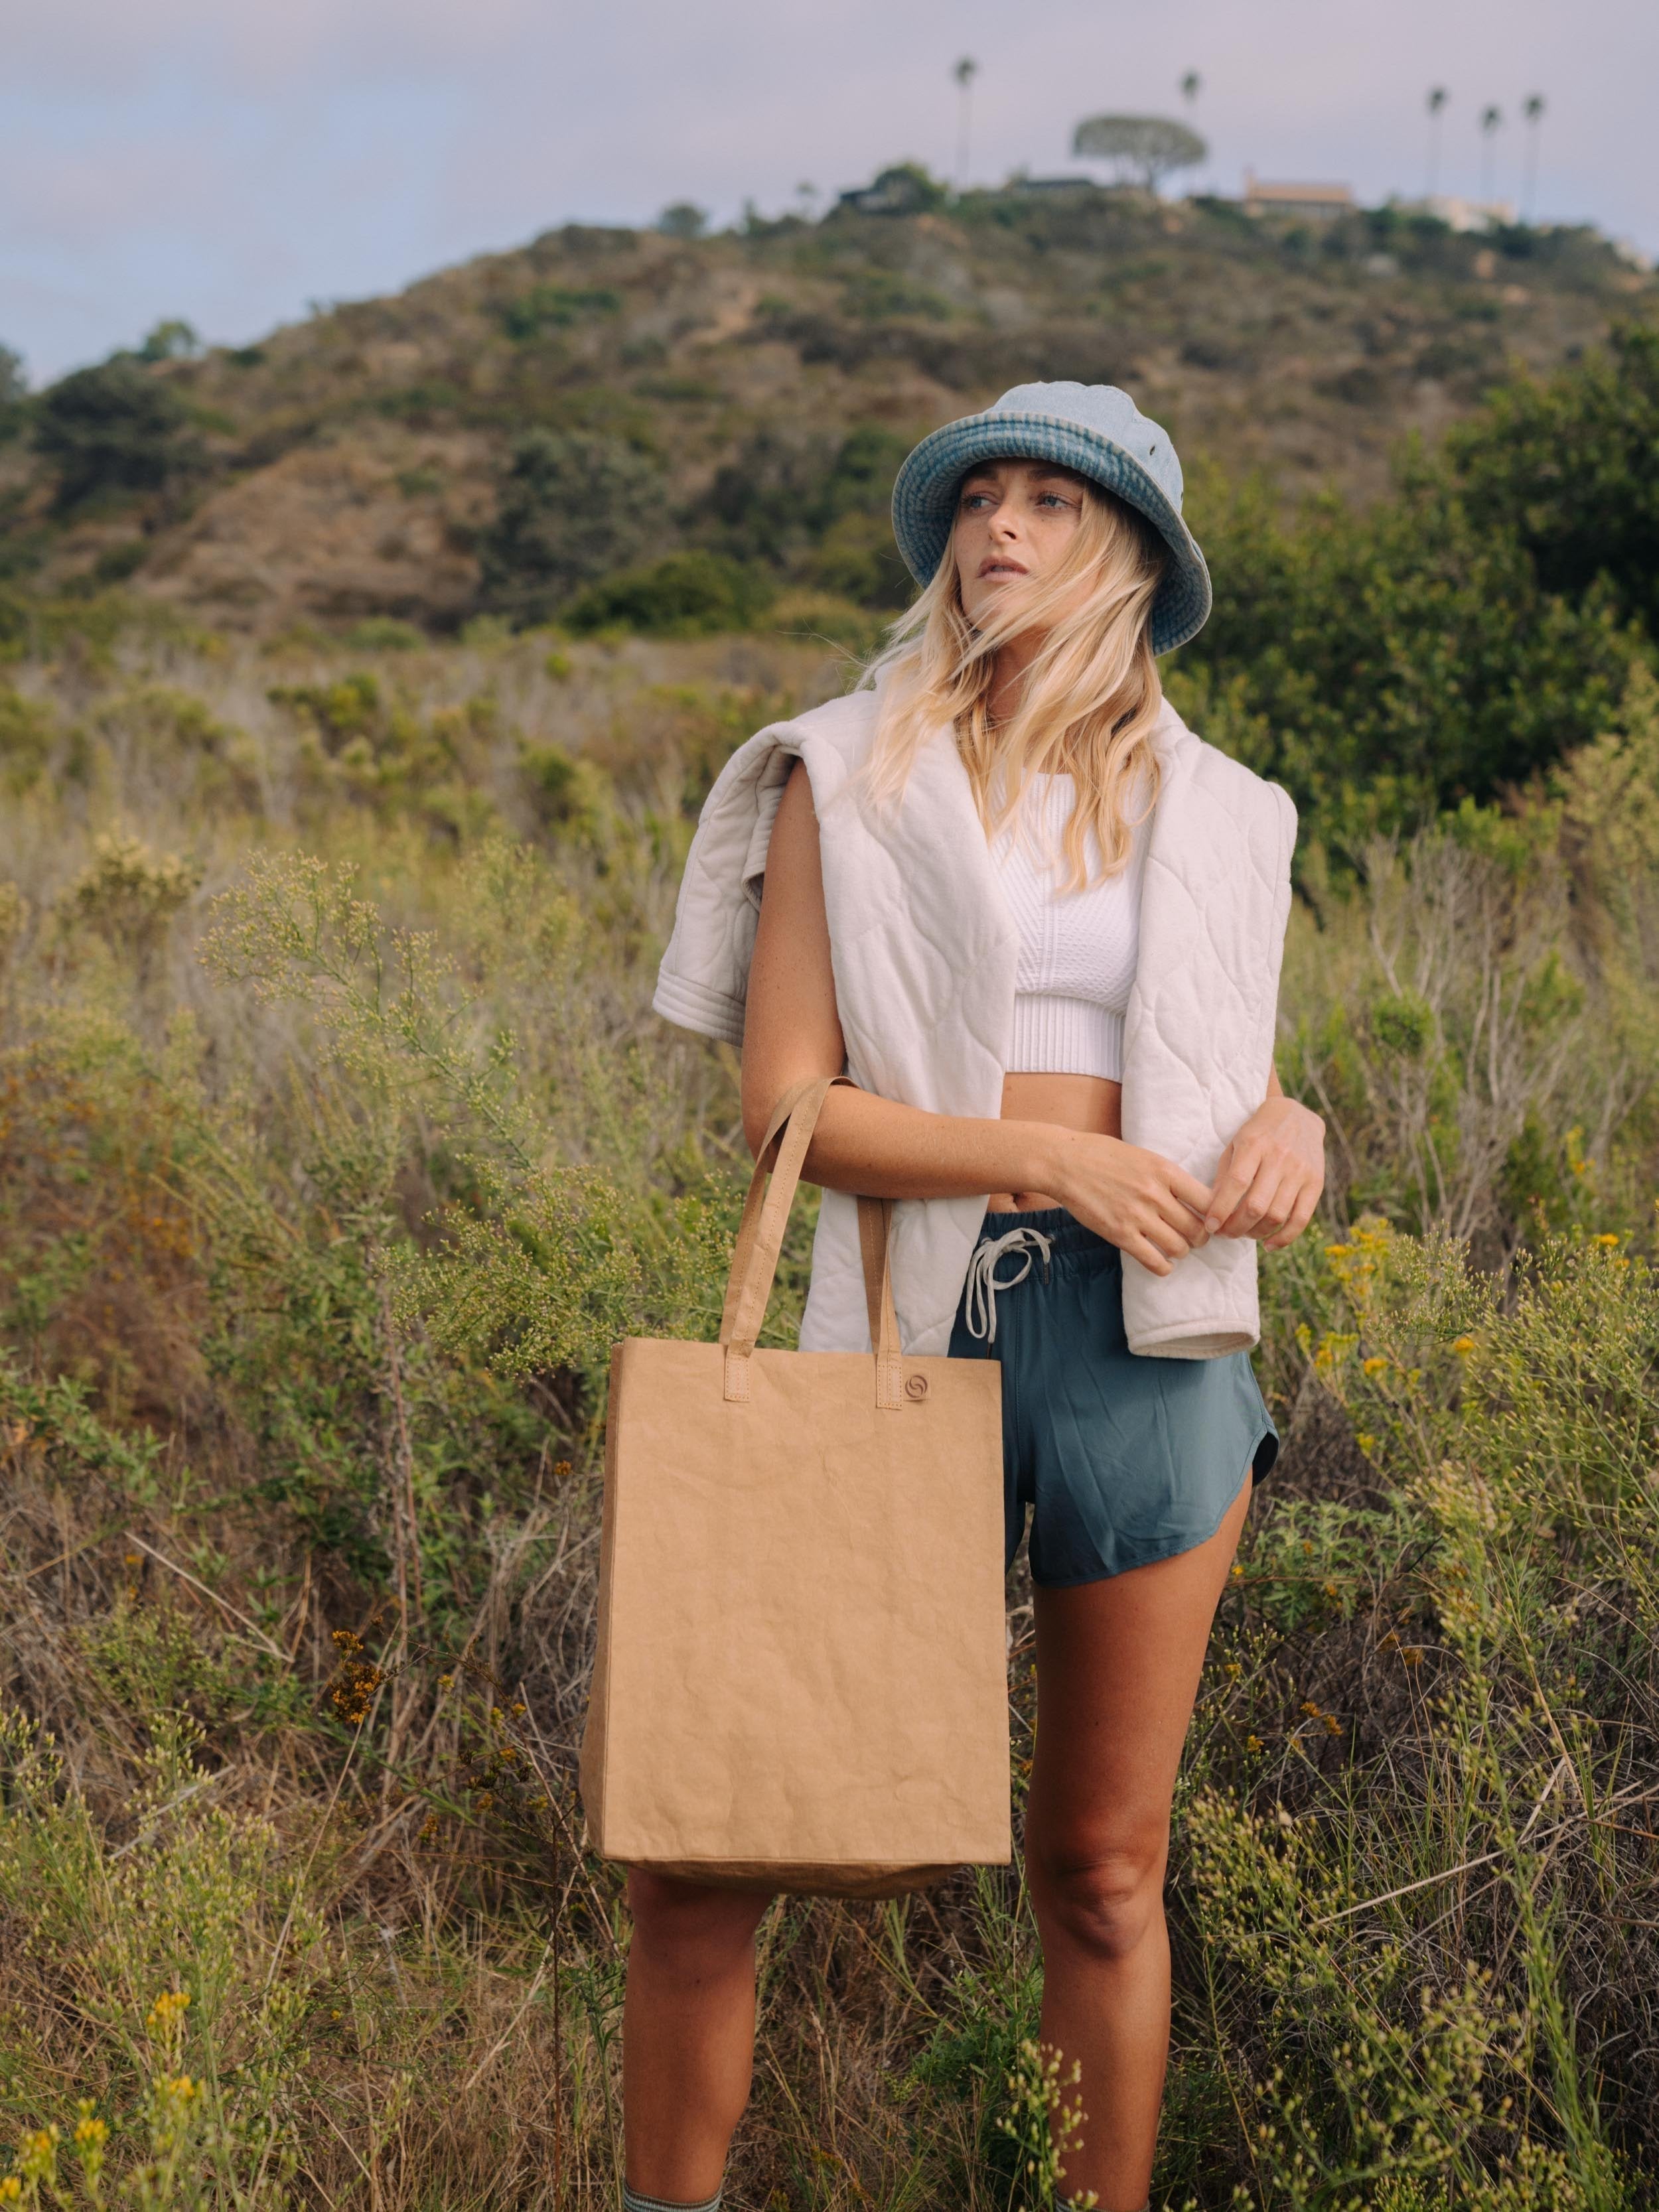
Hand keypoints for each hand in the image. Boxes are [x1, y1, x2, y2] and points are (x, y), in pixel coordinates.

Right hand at [1047, 1130, 1213, 1277]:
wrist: (1066, 1162)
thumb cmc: (1104, 1156)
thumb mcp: (1145, 1157)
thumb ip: (1169, 1178)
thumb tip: (1195, 1199)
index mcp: (1165, 1171)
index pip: (1208, 1201)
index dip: (1214, 1215)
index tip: (1209, 1220)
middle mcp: (1155, 1194)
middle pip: (1197, 1228)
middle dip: (1200, 1238)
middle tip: (1194, 1238)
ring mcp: (1137, 1215)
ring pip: (1179, 1247)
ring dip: (1181, 1251)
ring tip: (1175, 1247)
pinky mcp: (1119, 1234)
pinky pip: (1154, 1261)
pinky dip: (1163, 1266)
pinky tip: (1162, 1262)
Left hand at [1204, 1095, 1325, 1249]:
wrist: (1298, 1116)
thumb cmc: (1259, 1133)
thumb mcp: (1236, 1143)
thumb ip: (1225, 1174)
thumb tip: (1212, 1210)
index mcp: (1255, 1144)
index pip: (1236, 1183)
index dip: (1221, 1209)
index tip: (1210, 1226)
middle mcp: (1280, 1158)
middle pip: (1256, 1205)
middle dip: (1236, 1227)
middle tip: (1224, 1234)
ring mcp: (1300, 1171)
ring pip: (1277, 1215)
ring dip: (1255, 1233)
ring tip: (1243, 1233)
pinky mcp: (1316, 1182)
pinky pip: (1301, 1219)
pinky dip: (1284, 1238)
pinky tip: (1269, 1245)